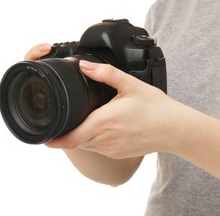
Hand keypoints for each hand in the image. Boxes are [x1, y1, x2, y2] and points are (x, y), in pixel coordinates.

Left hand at [45, 60, 185, 158]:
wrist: (174, 128)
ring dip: (80, 136)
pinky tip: (101, 127)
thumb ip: (105, 73)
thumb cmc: (155, 107)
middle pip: (75, 142)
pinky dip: (93, 140)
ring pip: (86, 145)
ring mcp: (112, 149)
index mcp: (104, 121)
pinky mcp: (118, 153)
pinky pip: (98, 148)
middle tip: (62, 121)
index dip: (54, 140)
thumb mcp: (130, 84)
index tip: (44, 136)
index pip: (70, 138)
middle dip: (65, 134)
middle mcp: (105, 139)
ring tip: (82, 121)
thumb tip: (84, 65)